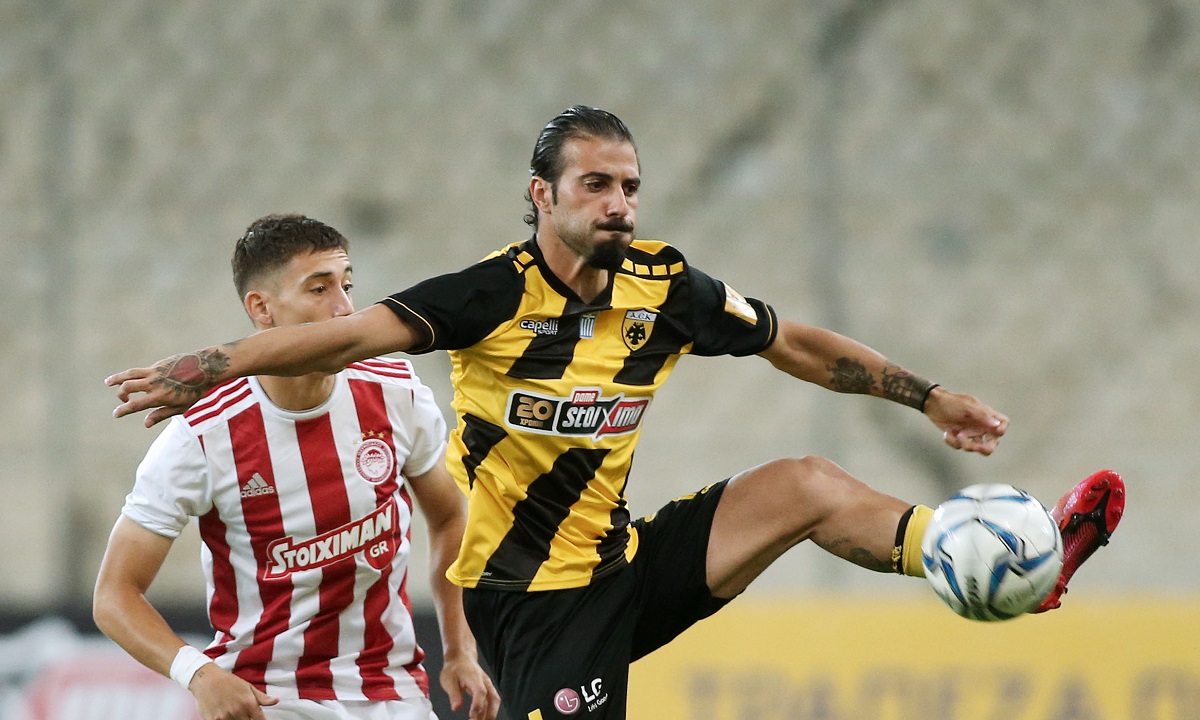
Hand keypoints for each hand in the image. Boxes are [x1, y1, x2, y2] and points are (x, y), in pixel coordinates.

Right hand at [106, 349, 229, 426]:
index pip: (134, 405)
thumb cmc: (196, 390)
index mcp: (159, 397)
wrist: (206, 368)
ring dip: (116, 378)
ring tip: (107, 382)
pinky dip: (134, 375)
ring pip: (129, 374)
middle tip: (124, 401)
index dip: (122, 410)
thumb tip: (145, 423)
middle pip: (127, 387)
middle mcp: (154, 383)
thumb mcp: (181, 407)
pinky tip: (135, 378)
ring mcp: (155, 372)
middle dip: (121, 395)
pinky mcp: (158, 364)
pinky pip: (142, 370)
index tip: (116, 414)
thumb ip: (162, 414)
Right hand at [189, 663, 278, 719]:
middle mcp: (237, 711)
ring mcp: (224, 717)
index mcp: (248, 703)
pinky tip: (226, 717)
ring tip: (236, 715)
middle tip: (246, 715)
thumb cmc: (228, 682)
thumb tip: (277, 701)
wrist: (206, 679)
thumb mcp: (248, 687)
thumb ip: (262, 697)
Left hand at [440, 651, 500, 719]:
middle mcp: (484, 681)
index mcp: (474, 677)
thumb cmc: (455, 667)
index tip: (472, 716)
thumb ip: (454, 694)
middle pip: (492, 698)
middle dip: (488, 713)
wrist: (461, 657)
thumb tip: (456, 708)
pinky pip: (492, 701)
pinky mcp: (487, 689)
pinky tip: (482, 718)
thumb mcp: (448, 680)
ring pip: (494, 701)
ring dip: (490, 714)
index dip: (478, 705)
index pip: (480, 692)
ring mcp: (487, 685)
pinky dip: (489, 711)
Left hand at [923, 386, 1007, 455]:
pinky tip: (947, 433)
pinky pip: (960, 446)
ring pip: (976, 447)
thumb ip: (982, 415)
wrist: (932, 404)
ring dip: (966, 445)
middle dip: (985, 448)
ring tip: (956, 435)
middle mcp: (981, 425)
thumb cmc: (951, 402)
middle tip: (975, 447)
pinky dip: (953, 442)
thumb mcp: (967, 407)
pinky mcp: (959, 437)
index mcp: (986, 415)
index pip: (1003, 422)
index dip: (1002, 429)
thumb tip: (997, 425)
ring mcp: (970, 432)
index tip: (995, 432)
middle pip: (993, 442)